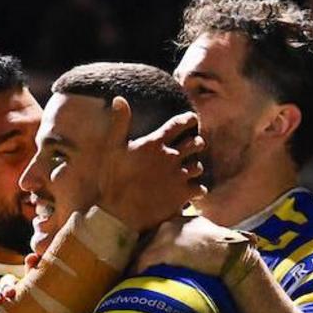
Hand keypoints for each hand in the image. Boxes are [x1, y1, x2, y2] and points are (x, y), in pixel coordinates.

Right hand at [96, 102, 205, 230]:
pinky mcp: (182, 195)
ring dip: (195, 167)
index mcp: (155, 143)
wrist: (117, 214)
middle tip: (193, 146)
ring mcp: (178, 176)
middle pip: (196, 143)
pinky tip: (191, 191)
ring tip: (189, 170)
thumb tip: (119, 98)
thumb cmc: (112, 180)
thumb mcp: (112, 148)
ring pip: (198, 166)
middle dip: (196, 143)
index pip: (180, 124)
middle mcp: (170, 156)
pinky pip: (199, 188)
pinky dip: (197, 189)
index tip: (193, 119)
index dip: (189, 119)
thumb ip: (120, 123)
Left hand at [134, 216, 249, 277]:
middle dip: (143, 253)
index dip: (153, 245)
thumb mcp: (208, 236)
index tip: (147, 256)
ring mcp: (167, 236)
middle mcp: (172, 223)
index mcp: (183, 219)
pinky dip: (138, 270)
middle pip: (148, 240)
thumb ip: (194, 239)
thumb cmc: (225, 250)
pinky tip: (135, 278)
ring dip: (138, 263)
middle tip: (135, 266)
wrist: (232, 256)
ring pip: (144, 250)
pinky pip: (144, 261)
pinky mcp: (165, 250)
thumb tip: (187, 252)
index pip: (160, 232)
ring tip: (133, 275)